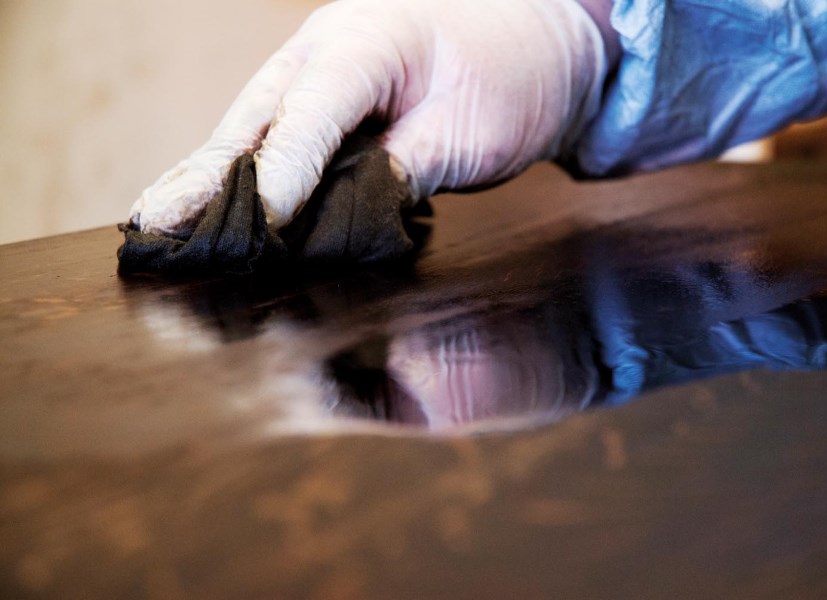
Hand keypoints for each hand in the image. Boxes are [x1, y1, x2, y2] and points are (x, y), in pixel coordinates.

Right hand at [130, 0, 612, 235]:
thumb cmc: (513, 75)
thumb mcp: (469, 132)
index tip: (258, 232)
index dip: (280, 179)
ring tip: (153, 216)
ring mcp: (320, 66)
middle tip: (152, 224)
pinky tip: (202, 194)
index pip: (308, 120)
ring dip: (204, 175)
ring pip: (251, 125)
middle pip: (253, 119)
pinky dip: (238, 168)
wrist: (538, 38)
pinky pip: (274, 132)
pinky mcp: (327, 93)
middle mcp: (326, 48)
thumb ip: (400, 173)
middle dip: (203, 178)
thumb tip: (336, 222)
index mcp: (365, 44)